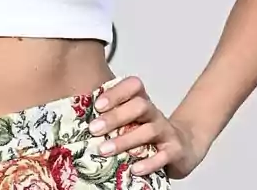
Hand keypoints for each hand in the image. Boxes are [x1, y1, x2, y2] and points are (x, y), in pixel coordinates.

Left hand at [88, 76, 207, 179]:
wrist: (182, 147)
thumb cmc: (146, 133)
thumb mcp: (129, 122)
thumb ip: (110, 118)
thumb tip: (74, 120)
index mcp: (141, 101)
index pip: (134, 86)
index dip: (116, 93)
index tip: (97, 105)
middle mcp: (154, 113)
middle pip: (139, 106)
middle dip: (115, 117)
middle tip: (94, 129)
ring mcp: (166, 131)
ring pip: (148, 130)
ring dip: (125, 140)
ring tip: (104, 150)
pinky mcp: (175, 150)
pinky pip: (163, 155)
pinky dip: (149, 163)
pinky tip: (134, 169)